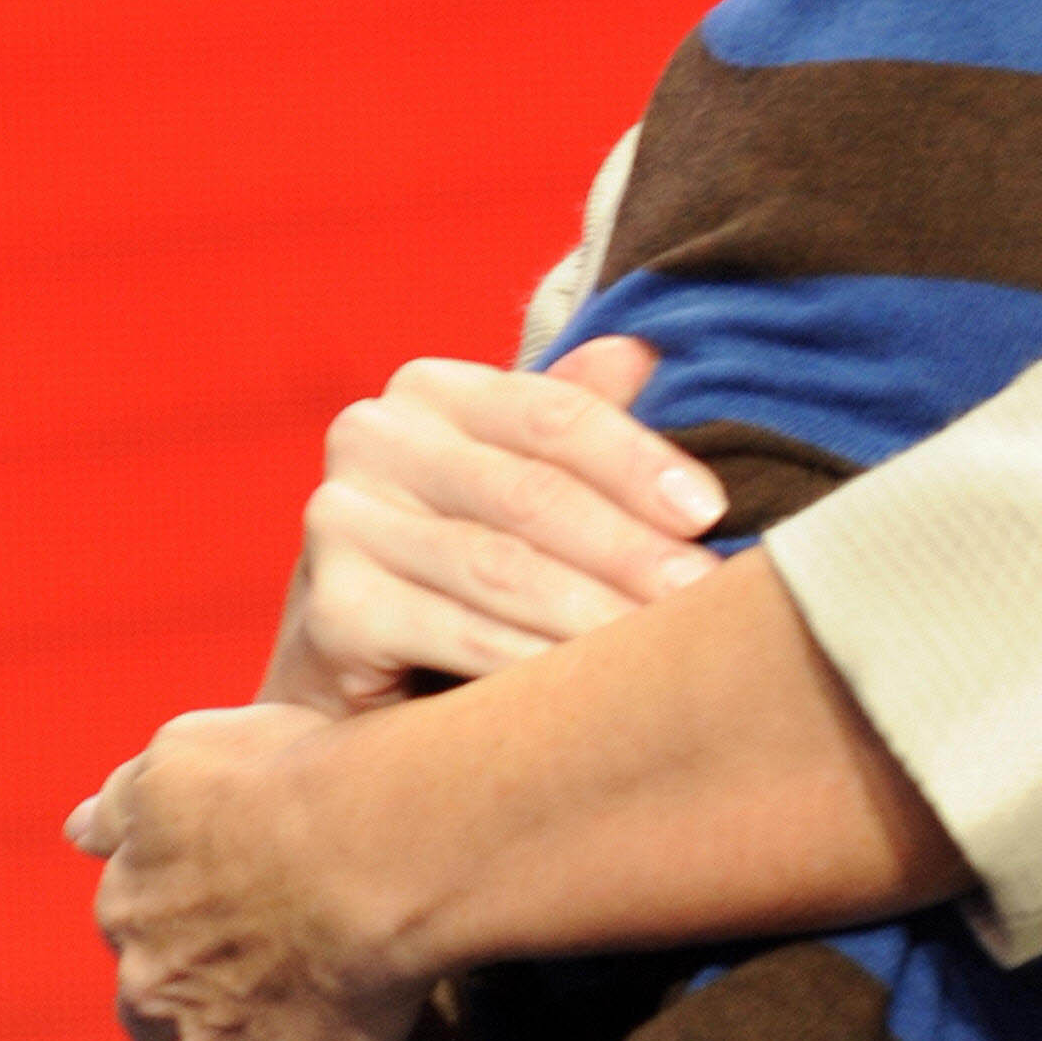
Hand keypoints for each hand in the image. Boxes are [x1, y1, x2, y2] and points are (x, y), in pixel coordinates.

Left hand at [68, 701, 419, 1040]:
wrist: (366, 845)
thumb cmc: (284, 780)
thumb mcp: (181, 753)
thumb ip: (124, 796)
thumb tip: (76, 828)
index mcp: (134, 900)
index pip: (131, 924)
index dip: (167, 924)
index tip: (199, 919)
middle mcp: (162, 985)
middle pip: (157, 1017)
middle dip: (184, 1012)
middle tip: (232, 999)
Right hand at [267, 336, 726, 712]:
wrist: (352, 663)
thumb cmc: (462, 556)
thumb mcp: (519, 480)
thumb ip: (573, 420)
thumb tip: (643, 351)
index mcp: (431, 390)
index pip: (552, 413)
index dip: (638, 461)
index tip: (710, 512)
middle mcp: (373, 438)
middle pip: (531, 493)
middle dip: (630, 549)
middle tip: (705, 595)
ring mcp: (340, 521)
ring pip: (499, 567)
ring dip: (595, 611)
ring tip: (666, 646)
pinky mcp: (330, 607)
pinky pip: (455, 633)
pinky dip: (531, 663)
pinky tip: (590, 689)